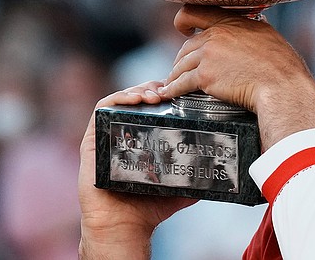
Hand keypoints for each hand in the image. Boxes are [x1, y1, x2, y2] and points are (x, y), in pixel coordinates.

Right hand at [78, 81, 195, 258]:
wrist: (125, 226)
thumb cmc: (149, 207)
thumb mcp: (181, 184)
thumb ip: (198, 173)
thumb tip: (223, 166)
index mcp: (143, 138)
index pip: (154, 105)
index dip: (166, 93)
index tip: (181, 91)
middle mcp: (124, 132)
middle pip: (138, 97)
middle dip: (155, 88)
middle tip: (170, 90)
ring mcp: (107, 134)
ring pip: (121, 99)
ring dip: (139, 90)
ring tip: (155, 94)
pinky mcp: (92, 140)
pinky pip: (101, 110)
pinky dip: (118, 98)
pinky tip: (135, 99)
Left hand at [160, 5, 314, 150]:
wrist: (282, 85)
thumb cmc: (282, 65)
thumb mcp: (268, 34)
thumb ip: (253, 28)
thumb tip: (254, 24)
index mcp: (231, 22)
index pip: (195, 11)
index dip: (184, 20)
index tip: (183, 29)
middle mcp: (216, 35)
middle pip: (186, 45)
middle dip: (182, 59)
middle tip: (182, 69)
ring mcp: (208, 55)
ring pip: (181, 64)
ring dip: (175, 75)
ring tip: (173, 84)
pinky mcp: (205, 76)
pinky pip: (181, 83)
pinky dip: (173, 89)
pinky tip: (169, 94)